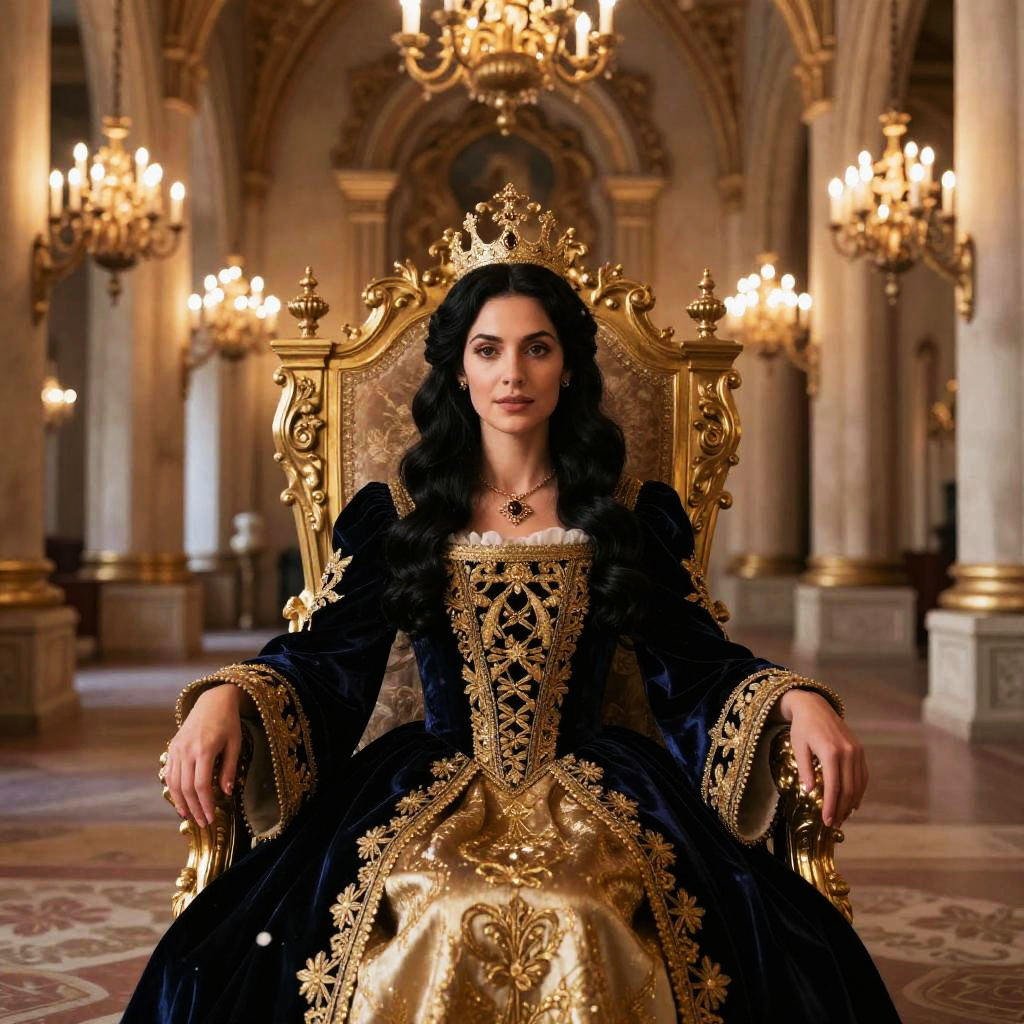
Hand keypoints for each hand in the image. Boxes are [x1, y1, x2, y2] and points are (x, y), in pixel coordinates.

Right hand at [164, 684, 244, 826]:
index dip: (205, 804)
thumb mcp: (235, 743)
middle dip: (194, 808)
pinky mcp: (172, 748)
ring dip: (181, 803)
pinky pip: (170, 774)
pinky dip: (173, 790)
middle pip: (186, 788)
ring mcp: (177, 749)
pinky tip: (180, 801)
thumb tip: (226, 793)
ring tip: (190, 817)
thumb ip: (229, 768)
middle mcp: (187, 750)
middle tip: (203, 823)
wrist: (212, 701)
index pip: (201, 785)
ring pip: (174, 783)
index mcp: (204, 749)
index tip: (210, 818)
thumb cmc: (228, 722)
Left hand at [776, 689, 866, 828]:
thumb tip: (810, 792)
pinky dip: (859, 790)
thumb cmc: (802, 727)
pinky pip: (862, 775)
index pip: (833, 786)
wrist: (815, 706)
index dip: (831, 806)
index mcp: (831, 752)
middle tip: (833, 824)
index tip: (826, 821)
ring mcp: (856, 751)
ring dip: (851, 803)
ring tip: (842, 817)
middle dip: (842, 809)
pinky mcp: (860, 750)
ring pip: (858, 784)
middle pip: (848, 788)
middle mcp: (848, 752)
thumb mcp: (798, 747)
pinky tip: (853, 803)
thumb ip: (804, 769)